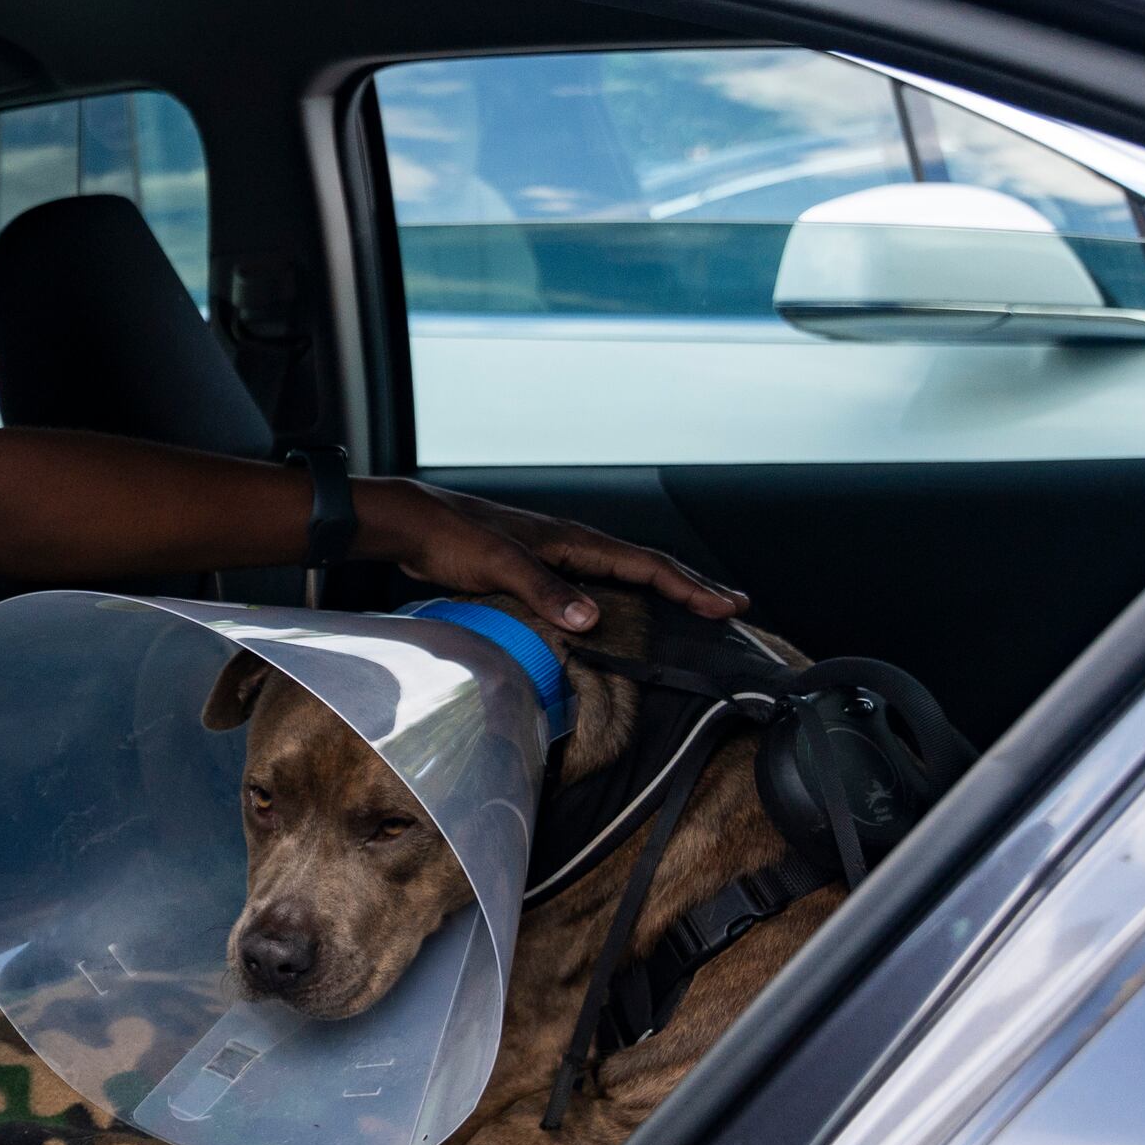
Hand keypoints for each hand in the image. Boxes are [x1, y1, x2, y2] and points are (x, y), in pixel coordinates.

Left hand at [351, 478, 746, 633]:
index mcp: (574, 541)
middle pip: (646, 568)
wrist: (412, 526)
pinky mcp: (535, 570)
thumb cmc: (453, 538)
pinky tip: (620, 618)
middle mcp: (573, 546)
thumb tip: (592, 619)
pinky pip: (594, 586)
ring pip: (623, 577)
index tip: (724, 607)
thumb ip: (544, 591)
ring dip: (660, 592)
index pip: (646, 566)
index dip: (688, 587)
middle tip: (731, 607)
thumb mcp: (499, 565)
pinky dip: (620, 600)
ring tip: (693, 610)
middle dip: (691, 586)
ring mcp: (556, 557)